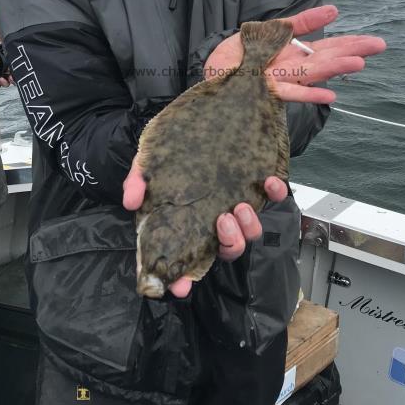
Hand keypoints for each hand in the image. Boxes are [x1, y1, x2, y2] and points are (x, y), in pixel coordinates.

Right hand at [123, 158, 287, 297]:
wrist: (201, 115)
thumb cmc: (171, 148)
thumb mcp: (148, 161)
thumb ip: (137, 180)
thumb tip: (130, 202)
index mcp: (186, 223)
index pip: (184, 260)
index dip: (182, 279)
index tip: (181, 288)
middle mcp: (214, 220)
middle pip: (227, 250)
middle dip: (228, 245)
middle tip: (222, 222)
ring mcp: (237, 206)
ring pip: (249, 233)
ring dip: (248, 227)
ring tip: (240, 207)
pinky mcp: (258, 188)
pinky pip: (273, 199)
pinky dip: (275, 194)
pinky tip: (269, 181)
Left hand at [204, 5, 385, 102]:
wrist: (211, 67)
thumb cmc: (241, 53)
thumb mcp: (272, 30)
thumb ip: (301, 23)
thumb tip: (333, 10)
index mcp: (295, 54)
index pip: (328, 49)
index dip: (351, 44)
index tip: (376, 42)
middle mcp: (292, 68)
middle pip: (327, 59)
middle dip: (352, 52)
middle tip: (379, 46)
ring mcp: (280, 79)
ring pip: (312, 74)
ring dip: (335, 69)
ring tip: (360, 64)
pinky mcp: (263, 89)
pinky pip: (289, 91)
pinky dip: (308, 93)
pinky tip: (329, 94)